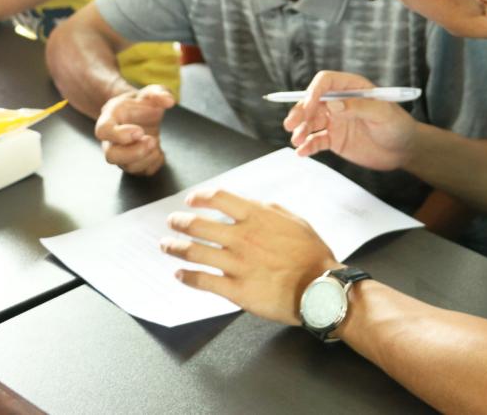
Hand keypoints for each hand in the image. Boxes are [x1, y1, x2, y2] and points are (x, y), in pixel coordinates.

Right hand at [95, 85, 174, 174]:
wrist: (141, 113)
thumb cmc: (141, 103)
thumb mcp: (151, 91)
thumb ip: (159, 93)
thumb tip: (169, 101)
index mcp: (110, 119)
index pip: (103, 131)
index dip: (120, 135)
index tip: (140, 131)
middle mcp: (111, 140)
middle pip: (111, 156)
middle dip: (134, 152)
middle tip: (151, 140)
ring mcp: (121, 153)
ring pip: (127, 167)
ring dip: (146, 158)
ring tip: (156, 142)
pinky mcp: (134, 163)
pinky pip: (142, 172)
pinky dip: (154, 164)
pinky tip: (159, 151)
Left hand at [162, 189, 338, 325]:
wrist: (319, 288)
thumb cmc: (313, 256)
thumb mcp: (296, 222)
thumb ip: (272, 210)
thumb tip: (255, 204)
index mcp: (257, 217)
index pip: (219, 199)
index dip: (200, 197)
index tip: (191, 200)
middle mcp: (242, 237)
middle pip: (198, 224)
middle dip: (180, 222)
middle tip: (172, 222)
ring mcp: (236, 264)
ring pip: (194, 251)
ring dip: (175, 247)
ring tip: (166, 246)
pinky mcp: (235, 290)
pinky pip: (202, 281)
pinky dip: (186, 276)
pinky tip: (180, 274)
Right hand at [282, 71, 417, 171]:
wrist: (404, 150)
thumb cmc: (398, 126)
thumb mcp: (383, 114)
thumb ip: (359, 107)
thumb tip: (332, 105)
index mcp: (352, 88)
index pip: (326, 82)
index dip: (314, 91)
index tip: (308, 106)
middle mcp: (340, 102)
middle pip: (313, 102)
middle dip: (300, 112)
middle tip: (290, 125)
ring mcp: (336, 121)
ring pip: (311, 122)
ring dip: (301, 130)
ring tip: (297, 141)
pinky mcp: (335, 139)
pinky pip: (316, 140)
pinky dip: (307, 146)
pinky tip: (302, 152)